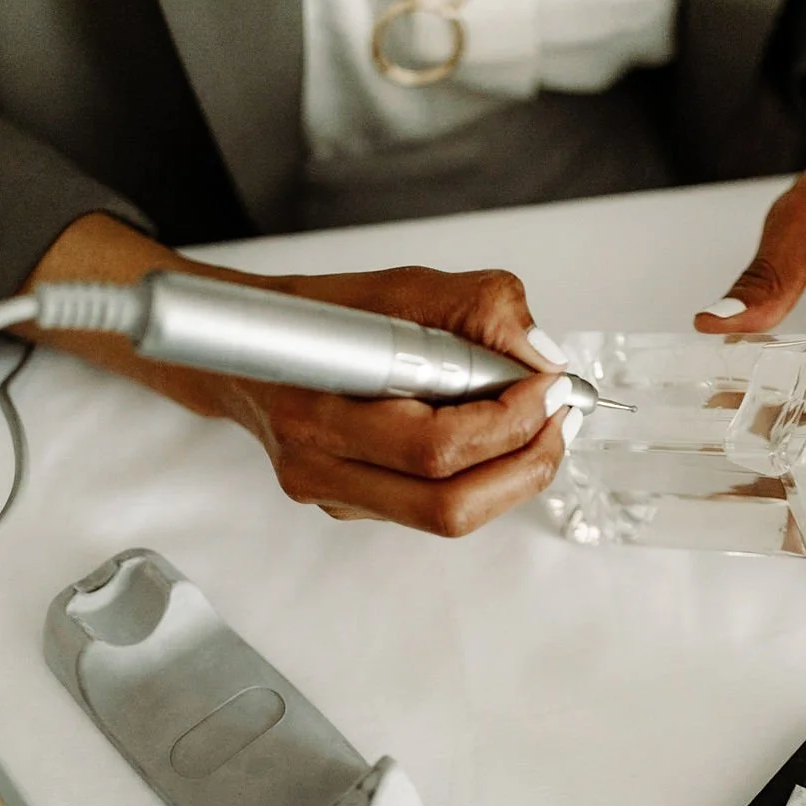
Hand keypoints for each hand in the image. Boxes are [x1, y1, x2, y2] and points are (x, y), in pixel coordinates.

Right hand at [23, 213, 573, 537]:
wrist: (247, 346)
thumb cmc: (322, 315)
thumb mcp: (401, 286)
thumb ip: (477, 308)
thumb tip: (540, 354)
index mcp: (317, 411)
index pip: (434, 448)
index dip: (508, 422)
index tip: (549, 383)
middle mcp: (319, 469)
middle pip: (449, 506)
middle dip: (525, 464)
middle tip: (558, 417)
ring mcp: (334, 497)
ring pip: (448, 518)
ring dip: (512, 475)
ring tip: (539, 425)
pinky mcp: (352, 507)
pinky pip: (434, 508)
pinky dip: (482, 476)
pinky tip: (493, 436)